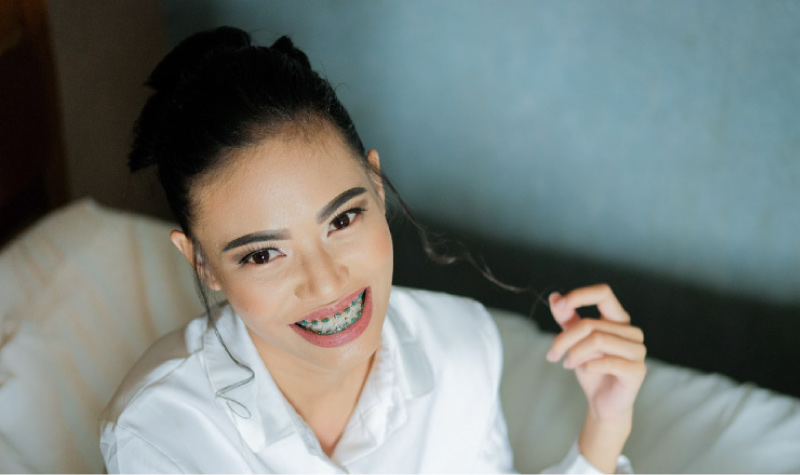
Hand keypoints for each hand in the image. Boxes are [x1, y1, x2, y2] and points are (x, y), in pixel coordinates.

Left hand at [546, 284, 646, 471]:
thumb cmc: (590, 369)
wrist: (602, 403)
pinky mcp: (637, 370)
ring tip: (565, 363)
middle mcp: (632, 332)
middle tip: (552, 354)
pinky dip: (588, 365)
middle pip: (590, 324)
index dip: (580, 295)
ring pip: (597, 340)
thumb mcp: (574, 341)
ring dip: (574, 353)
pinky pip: (607, 360)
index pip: (603, 293)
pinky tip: (582, 370)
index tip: (560, 305)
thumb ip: (567, 318)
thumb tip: (555, 296)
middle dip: (564, 339)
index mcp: (618, 319)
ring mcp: (638, 351)